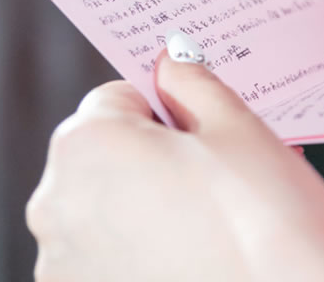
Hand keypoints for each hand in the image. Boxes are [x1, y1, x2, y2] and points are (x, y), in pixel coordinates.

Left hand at [26, 49, 323, 281]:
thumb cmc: (268, 228)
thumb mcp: (238, 130)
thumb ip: (192, 82)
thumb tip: (170, 62)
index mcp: (86, 144)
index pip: (118, 98)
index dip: (167, 111)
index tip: (205, 135)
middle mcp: (54, 203)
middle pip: (105, 154)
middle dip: (153, 159)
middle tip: (216, 182)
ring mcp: (61, 264)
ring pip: (104, 210)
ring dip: (144, 209)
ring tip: (209, 229)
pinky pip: (105, 260)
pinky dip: (137, 257)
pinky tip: (190, 262)